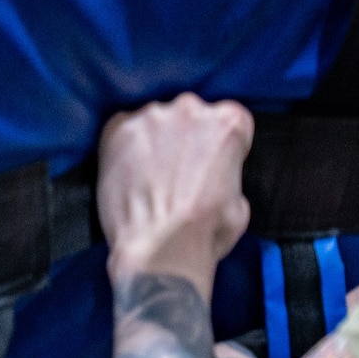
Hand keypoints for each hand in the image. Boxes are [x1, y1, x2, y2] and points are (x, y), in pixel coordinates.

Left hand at [97, 94, 252, 297]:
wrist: (159, 249)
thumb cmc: (205, 233)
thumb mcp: (240, 202)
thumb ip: (228, 172)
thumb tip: (215, 174)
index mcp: (229, 121)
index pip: (228, 118)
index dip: (219, 144)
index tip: (210, 161)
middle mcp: (191, 109)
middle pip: (189, 115)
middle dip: (185, 138)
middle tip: (176, 172)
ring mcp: (152, 116)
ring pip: (155, 121)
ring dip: (154, 141)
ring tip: (149, 177)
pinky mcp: (118, 129)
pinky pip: (123, 129)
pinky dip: (125, 147)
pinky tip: (128, 174)